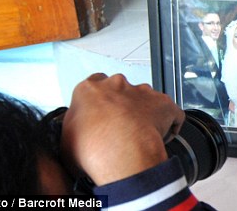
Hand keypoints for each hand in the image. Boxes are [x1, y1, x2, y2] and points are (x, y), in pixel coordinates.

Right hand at [60, 73, 183, 185]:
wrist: (120, 152)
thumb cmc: (92, 147)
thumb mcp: (66, 139)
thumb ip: (73, 128)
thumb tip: (76, 135)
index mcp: (90, 89)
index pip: (93, 87)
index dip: (98, 103)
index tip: (100, 116)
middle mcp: (117, 85)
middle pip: (121, 91)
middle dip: (121, 107)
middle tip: (119, 130)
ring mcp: (142, 91)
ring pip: (145, 100)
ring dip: (144, 115)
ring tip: (139, 138)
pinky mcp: (164, 103)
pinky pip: (170, 112)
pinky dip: (169, 124)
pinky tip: (162, 138)